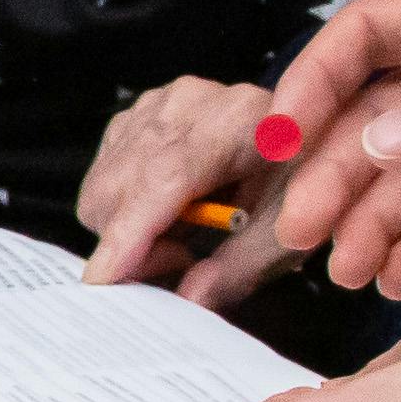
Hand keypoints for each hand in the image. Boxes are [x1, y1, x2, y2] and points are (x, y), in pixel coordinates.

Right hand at [78, 77, 296, 308]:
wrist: (300, 140)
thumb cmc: (294, 183)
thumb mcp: (284, 234)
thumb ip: (237, 268)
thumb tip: (189, 298)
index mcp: (241, 121)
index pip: (167, 176)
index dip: (131, 230)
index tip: (106, 277)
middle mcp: (190, 103)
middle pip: (121, 185)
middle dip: (134, 243)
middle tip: (181, 258)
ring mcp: (156, 106)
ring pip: (102, 186)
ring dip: (127, 228)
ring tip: (180, 231)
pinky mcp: (134, 116)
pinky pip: (100, 177)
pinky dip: (122, 208)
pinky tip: (165, 209)